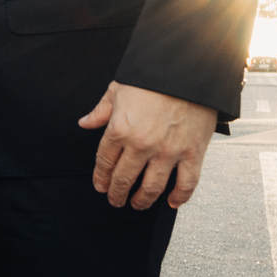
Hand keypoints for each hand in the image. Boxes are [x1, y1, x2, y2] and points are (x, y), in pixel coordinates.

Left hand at [78, 81, 217, 209]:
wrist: (185, 72)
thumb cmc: (149, 79)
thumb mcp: (116, 91)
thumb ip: (100, 111)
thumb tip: (84, 123)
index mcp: (119, 130)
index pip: (104, 161)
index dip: (100, 177)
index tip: (99, 186)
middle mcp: (141, 145)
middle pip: (124, 178)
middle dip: (116, 193)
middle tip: (114, 200)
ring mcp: (168, 152)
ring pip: (152, 187)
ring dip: (142, 200)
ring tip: (136, 205)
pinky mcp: (192, 153)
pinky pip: (186, 183)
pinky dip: (179, 197)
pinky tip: (171, 203)